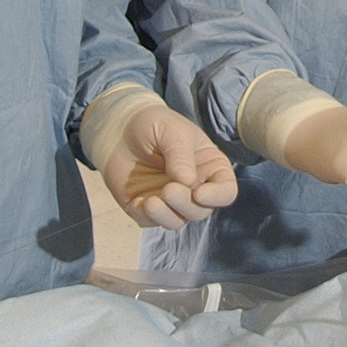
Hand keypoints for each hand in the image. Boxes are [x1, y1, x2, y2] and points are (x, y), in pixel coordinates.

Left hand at [100, 104, 237, 228]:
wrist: (120, 130)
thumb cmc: (153, 125)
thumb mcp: (171, 131)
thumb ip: (180, 155)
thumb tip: (187, 182)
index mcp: (210, 168)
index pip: (225, 191)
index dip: (217, 196)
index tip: (199, 193)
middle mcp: (195, 188)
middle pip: (201, 210)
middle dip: (186, 204)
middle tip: (169, 189)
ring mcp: (171, 201)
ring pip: (177, 220)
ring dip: (166, 215)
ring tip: (150, 202)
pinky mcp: (147, 209)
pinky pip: (151, 222)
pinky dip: (146, 217)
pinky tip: (137, 202)